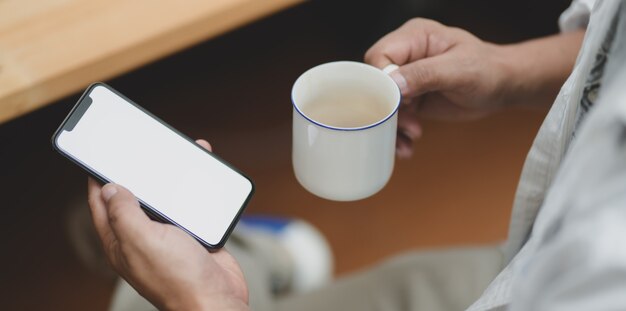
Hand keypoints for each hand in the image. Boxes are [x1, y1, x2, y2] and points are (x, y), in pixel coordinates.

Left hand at [87, 139, 248, 310]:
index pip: (102, 205)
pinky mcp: (195, 236)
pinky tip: (201, 180)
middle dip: (139, 174)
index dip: (99, 180)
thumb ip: (123, 213)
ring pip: (167, 202)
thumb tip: (109, 189)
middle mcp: (144, 238)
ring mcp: (170, 237)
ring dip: (172, 180)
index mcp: (123, 241)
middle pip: (136, 199)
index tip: (100, 157)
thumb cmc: (179, 279)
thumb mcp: (142, 240)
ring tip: (176, 158)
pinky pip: (192, 208)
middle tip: (141, 152)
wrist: (217, 299)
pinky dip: (195, 193)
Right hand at [365, 18, 583, 157]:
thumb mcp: (459, 70)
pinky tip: (408, 144)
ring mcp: (406, 78)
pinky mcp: (411, 98)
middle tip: (406, 124)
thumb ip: (425, 74)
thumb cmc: (488, 69)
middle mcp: (405, 56)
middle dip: (387, 107)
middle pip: (375, 81)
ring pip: (382, 103)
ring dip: (392, 124)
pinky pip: (395, 116)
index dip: (381, 81)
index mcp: (414, 37)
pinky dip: (398, 132)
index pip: (380, 56)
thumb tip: (393, 83)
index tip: (398, 102)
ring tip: (410, 139)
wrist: (503, 87)